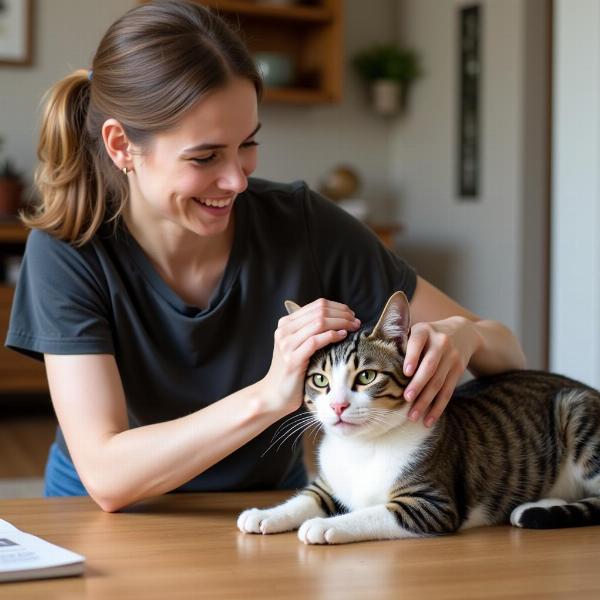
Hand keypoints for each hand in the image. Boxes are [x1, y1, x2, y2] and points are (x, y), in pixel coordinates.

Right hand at [259, 298, 360, 415]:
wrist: (275, 394)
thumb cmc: (292, 369)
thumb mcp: (297, 344)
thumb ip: (310, 330)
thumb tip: (337, 316)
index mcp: (286, 323)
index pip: (316, 305)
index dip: (338, 307)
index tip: (351, 315)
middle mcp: (284, 330)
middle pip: (319, 312)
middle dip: (342, 314)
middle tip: (356, 322)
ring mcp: (286, 344)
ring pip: (319, 323)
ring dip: (340, 323)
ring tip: (353, 328)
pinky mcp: (292, 359)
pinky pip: (315, 341)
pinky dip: (331, 336)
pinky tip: (342, 337)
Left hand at [402, 316, 480, 426]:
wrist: (461, 332)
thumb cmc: (425, 336)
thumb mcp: (415, 332)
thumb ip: (399, 343)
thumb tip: (371, 369)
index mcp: (424, 330)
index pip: (417, 342)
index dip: (412, 357)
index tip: (405, 372)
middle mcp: (440, 342)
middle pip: (429, 366)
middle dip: (418, 384)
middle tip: (406, 399)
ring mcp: (452, 356)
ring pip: (438, 382)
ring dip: (425, 401)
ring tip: (413, 416)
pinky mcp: (459, 370)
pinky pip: (448, 392)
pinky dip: (437, 408)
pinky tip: (428, 420)